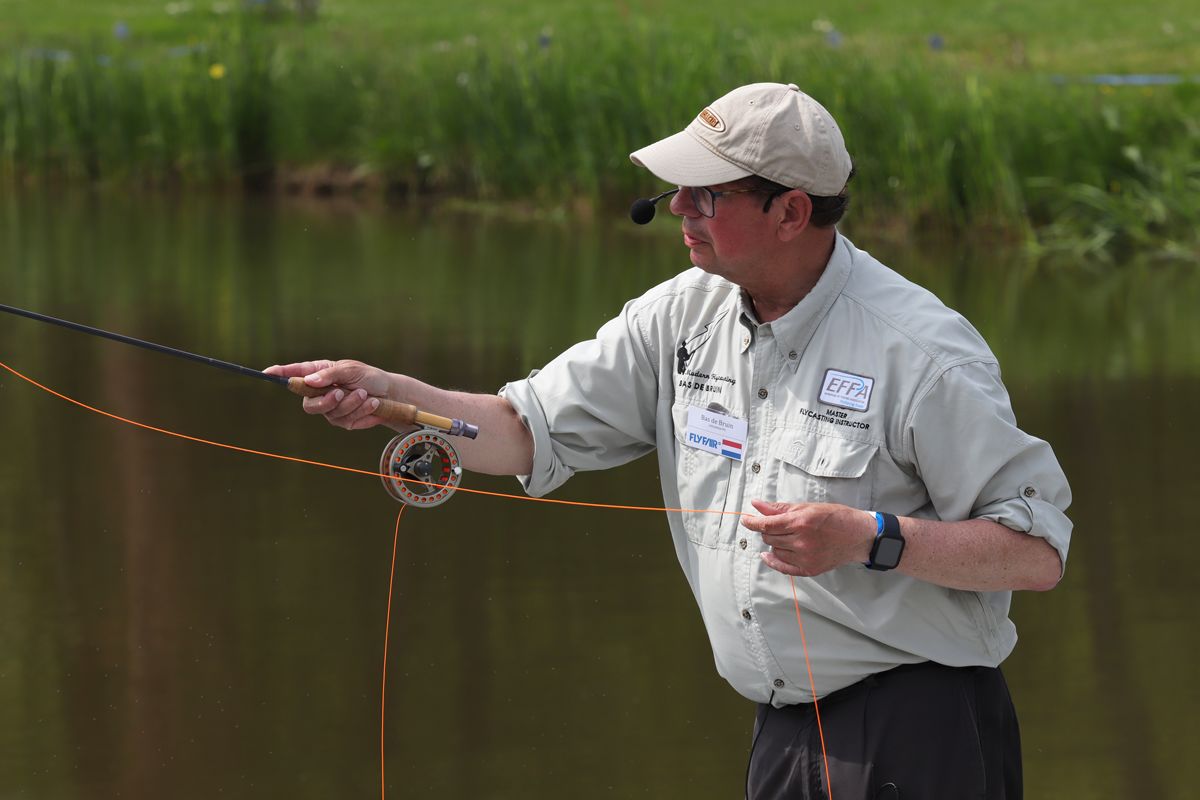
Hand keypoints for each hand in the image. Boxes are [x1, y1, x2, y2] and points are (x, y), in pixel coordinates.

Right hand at [264, 359, 392, 429]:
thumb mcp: (351, 370)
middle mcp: (320, 391)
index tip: (267, 373)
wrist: (389, 394)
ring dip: (352, 403)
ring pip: (331, 413)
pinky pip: (346, 420)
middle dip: (326, 401)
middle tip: (342, 393)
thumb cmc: (369, 377)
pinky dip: (361, 411)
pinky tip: (372, 403)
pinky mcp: (342, 420)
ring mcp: (330, 408)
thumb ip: (330, 375)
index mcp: (319, 373)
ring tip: (366, 394)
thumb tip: (309, 381)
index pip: (294, 373)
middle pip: (308, 404)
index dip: (279, 373)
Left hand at [741, 500, 875, 576]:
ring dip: (774, 543)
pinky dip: (773, 560)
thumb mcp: (807, 507)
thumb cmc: (835, 518)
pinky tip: (768, 555)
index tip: (745, 519)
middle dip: (767, 530)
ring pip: (775, 550)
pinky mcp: (809, 569)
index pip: (766, 524)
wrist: (858, 536)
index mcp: (800, 522)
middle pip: (769, 537)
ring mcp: (805, 557)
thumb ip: (779, 508)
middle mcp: (801, 541)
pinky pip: (783, 567)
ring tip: (786, 535)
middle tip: (774, 524)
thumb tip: (756, 505)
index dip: (752, 522)